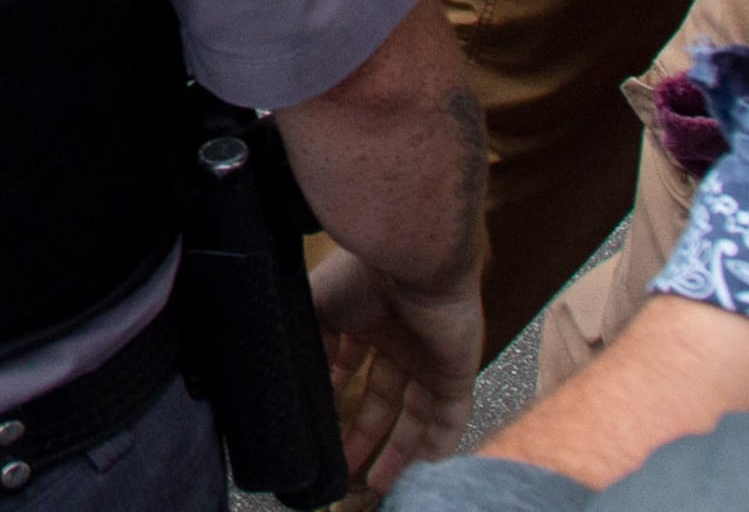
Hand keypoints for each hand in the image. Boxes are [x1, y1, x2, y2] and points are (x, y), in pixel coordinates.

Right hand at [312, 247, 482, 489]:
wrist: (414, 264)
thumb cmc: (362, 275)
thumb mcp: (317, 308)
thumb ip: (308, 341)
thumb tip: (291, 379)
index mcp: (366, 320)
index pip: (351, 365)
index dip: (337, 395)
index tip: (322, 426)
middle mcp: (399, 342)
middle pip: (381, 398)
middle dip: (364, 433)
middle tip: (347, 468)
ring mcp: (430, 359)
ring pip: (414, 414)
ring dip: (399, 449)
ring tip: (379, 484)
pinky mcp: (457, 373)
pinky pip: (451, 416)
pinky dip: (440, 442)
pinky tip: (426, 467)